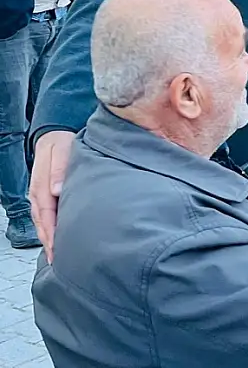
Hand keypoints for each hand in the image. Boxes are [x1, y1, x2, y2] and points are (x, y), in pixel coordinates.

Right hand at [32, 130, 74, 262]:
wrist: (54, 136)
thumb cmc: (61, 143)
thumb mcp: (62, 150)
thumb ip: (59, 169)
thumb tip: (56, 190)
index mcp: (41, 185)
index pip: (46, 213)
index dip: (52, 230)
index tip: (58, 245)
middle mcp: (38, 193)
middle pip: (42, 222)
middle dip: (49, 241)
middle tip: (58, 258)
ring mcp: (39, 195)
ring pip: (41, 221)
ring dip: (48, 238)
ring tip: (56, 255)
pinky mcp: (44, 196)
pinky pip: (44, 216)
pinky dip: (49, 229)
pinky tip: (55, 238)